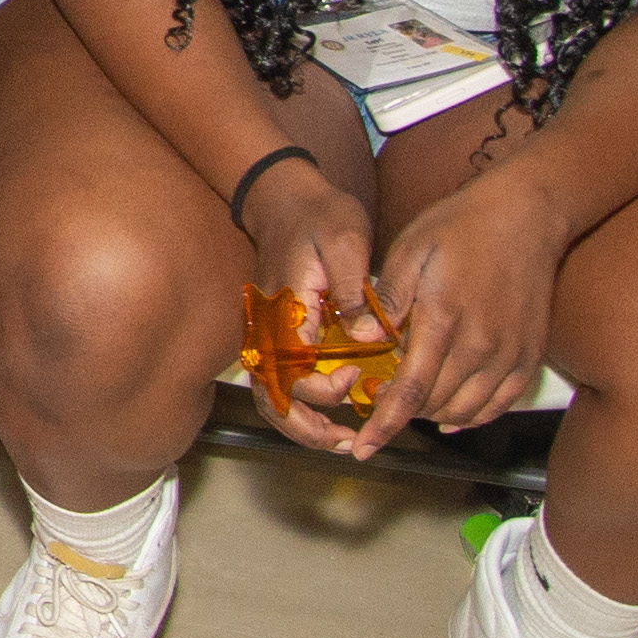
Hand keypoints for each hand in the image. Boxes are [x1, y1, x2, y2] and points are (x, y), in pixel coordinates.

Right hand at [234, 159, 391, 454]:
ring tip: (341, 440)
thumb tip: (372, 339)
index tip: (357, 376)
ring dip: (302, 425)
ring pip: (270, 397)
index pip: (293, 374)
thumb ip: (356, 292)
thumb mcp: (346, 241)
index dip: (325, 389)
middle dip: (309, 429)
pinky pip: (277, 382)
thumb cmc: (317, 215)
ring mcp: (265, 333)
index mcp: (285, 311)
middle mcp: (267, 329)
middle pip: (272, 400)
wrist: (283, 195)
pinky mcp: (273, 333)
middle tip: (350, 442)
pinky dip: (300, 406)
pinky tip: (332, 410)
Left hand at [367, 160, 578, 441]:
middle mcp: (482, 346)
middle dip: (403, 416)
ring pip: (467, 412)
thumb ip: (388, 303)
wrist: (525, 213)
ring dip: (435, 417)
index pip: (409, 391)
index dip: (384, 425)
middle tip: (379, 407)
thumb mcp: (409, 253)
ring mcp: (510, 354)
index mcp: (444, 320)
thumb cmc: (460, 227)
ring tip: (412, 404)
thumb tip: (368, 341)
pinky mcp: (530, 355)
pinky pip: (499, 404)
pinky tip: (452, 411)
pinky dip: (472, 415)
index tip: (364, 448)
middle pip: (436, 406)